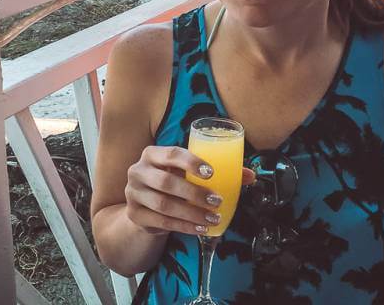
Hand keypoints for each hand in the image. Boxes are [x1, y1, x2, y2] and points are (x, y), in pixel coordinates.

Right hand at [124, 145, 254, 235]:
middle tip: (216, 200)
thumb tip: (250, 175)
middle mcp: (138, 171)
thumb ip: (214, 171)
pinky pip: (162, 222)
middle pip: (166, 182)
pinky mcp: (135, 214)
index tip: (211, 172)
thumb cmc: (171, 182)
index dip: (191, 162)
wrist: (143, 206)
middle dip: (194, 193)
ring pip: (164, 205)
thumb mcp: (185, 173)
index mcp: (152, 154)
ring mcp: (133, 193)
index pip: (171, 154)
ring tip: (212, 218)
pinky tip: (200, 229)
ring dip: (192, 213)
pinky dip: (184, 226)